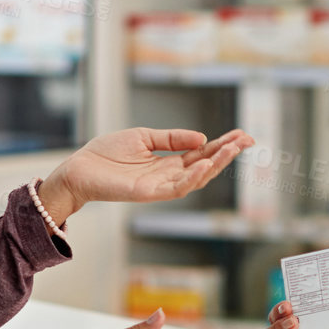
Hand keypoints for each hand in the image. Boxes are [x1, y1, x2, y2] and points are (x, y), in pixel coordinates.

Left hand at [39, 127, 254, 222]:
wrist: (80, 168)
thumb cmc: (107, 153)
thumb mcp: (144, 137)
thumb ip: (172, 138)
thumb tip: (202, 138)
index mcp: (168, 162)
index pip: (202, 154)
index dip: (222, 145)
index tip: (242, 135)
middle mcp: (168, 175)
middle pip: (205, 166)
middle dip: (227, 153)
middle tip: (248, 140)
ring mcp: (160, 186)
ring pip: (196, 178)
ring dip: (216, 165)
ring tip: (232, 150)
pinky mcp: (148, 193)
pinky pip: (176, 188)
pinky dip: (193, 178)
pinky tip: (205, 166)